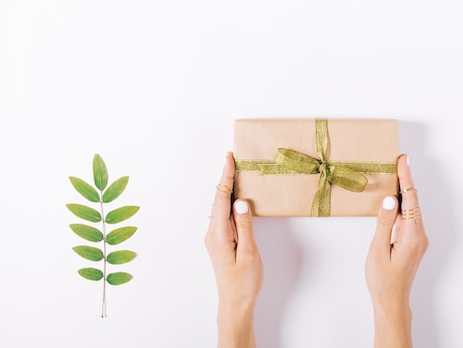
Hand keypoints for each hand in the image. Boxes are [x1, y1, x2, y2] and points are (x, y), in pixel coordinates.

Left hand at [205, 152, 262, 347]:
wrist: (235, 303)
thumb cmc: (244, 282)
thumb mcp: (249, 253)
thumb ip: (245, 226)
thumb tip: (240, 201)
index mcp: (219, 234)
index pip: (222, 198)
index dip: (226, 176)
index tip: (230, 158)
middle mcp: (213, 233)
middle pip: (219, 199)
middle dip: (225, 178)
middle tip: (233, 159)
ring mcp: (215, 238)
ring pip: (220, 206)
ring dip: (227, 189)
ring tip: (235, 173)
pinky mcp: (220, 242)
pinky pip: (223, 216)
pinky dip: (229, 202)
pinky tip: (236, 198)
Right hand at [365, 154, 428, 347]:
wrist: (392, 302)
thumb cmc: (382, 280)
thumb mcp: (378, 250)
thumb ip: (384, 224)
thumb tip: (390, 200)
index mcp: (412, 235)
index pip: (410, 199)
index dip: (406, 177)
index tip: (403, 160)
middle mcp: (420, 235)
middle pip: (413, 201)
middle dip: (406, 179)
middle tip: (399, 160)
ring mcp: (418, 239)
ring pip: (412, 209)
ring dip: (404, 191)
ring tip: (395, 174)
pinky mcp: (414, 242)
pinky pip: (409, 218)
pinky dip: (403, 204)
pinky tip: (395, 199)